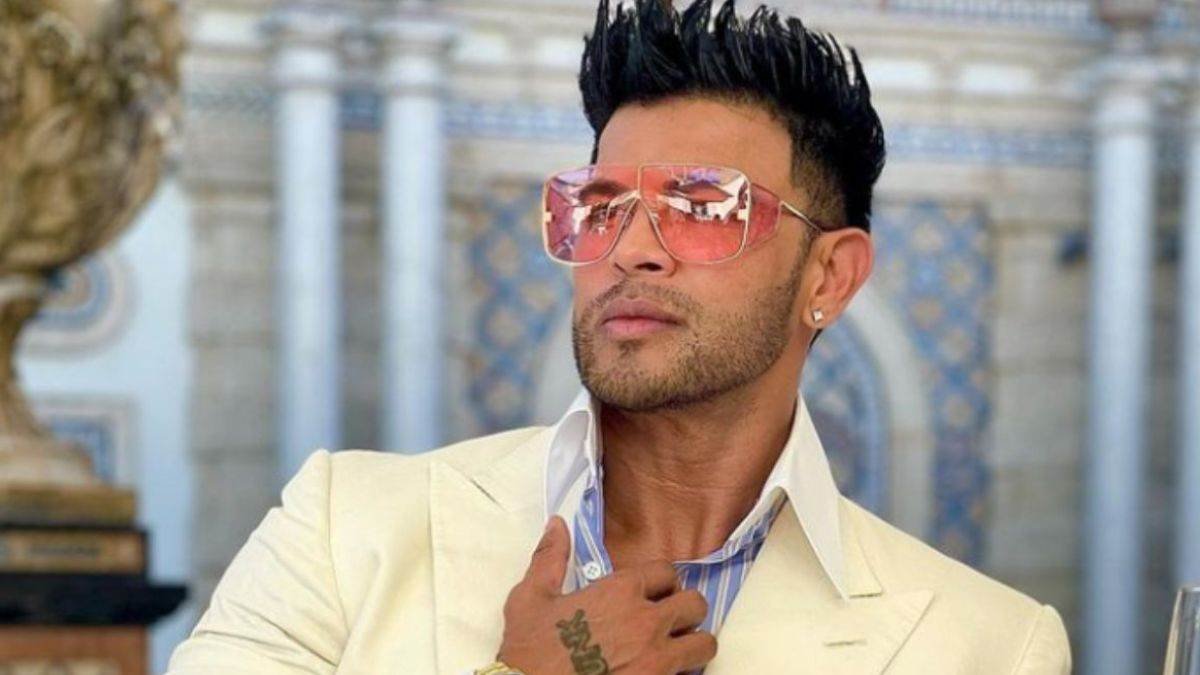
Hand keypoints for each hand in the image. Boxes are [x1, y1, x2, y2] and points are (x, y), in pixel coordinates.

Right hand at [496, 516, 716, 674]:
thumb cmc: (530, 649)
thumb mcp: (530, 598)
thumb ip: (549, 558)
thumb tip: (557, 524)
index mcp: (619, 592)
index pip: (667, 572)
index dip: (662, 581)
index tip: (653, 592)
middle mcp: (646, 621)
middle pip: (695, 604)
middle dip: (686, 610)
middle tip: (669, 620)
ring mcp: (656, 659)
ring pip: (704, 644)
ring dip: (693, 644)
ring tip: (676, 649)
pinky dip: (684, 673)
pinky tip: (665, 673)